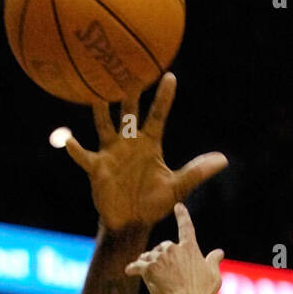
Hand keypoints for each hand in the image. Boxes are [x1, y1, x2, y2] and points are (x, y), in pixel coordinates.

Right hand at [63, 72, 226, 231]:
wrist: (132, 222)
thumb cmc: (153, 203)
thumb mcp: (177, 187)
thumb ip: (197, 171)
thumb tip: (223, 160)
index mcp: (149, 143)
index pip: (158, 115)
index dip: (164, 97)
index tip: (170, 76)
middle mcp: (129, 142)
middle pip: (129, 112)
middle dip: (129, 94)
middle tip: (128, 71)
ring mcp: (111, 153)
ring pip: (104, 125)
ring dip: (100, 111)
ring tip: (96, 94)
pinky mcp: (97, 168)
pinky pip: (84, 155)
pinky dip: (76, 149)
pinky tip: (69, 141)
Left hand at [125, 202, 223, 293]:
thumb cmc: (203, 293)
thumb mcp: (213, 275)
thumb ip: (213, 261)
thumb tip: (219, 252)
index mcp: (190, 247)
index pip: (186, 227)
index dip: (182, 215)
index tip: (178, 206)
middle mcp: (173, 249)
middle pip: (164, 246)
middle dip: (162, 254)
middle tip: (162, 266)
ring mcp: (160, 258)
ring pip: (150, 256)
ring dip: (148, 260)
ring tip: (146, 267)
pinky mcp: (148, 269)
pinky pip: (137, 266)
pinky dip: (133, 268)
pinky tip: (129, 271)